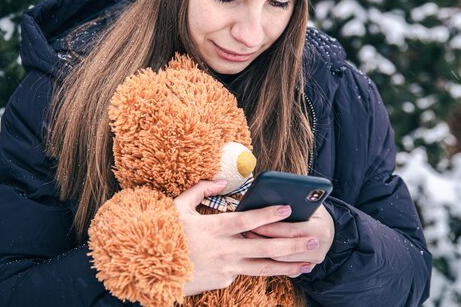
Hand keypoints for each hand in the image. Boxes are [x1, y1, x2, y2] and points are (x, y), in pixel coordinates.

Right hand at [174, 180, 316, 295]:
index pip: (248, 220)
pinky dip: (257, 267)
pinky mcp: (222, 281)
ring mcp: (225, 268)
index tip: (288, 207)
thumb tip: (220, 180)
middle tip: (313, 240)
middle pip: (265, 248)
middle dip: (292, 244)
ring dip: (287, 266)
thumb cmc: (163, 233)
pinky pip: (242, 272)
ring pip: (262, 268)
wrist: (148, 268)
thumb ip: (200, 190)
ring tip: (307, 264)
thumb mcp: (178, 207)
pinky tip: (276, 267)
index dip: (269, 213)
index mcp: (215, 228)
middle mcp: (225, 250)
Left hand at [245, 205, 334, 268]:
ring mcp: (313, 262)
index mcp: (320, 230)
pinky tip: (256, 251)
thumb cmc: (315, 211)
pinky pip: (283, 268)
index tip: (252, 223)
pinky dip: (269, 260)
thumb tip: (271, 196)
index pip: (290, 231)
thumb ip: (296, 201)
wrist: (328, 228)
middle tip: (245, 232)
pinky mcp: (305, 268)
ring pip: (281, 261)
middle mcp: (319, 249)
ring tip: (248, 238)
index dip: (270, 227)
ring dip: (262, 251)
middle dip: (262, 240)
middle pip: (284, 249)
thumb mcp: (309, 203)